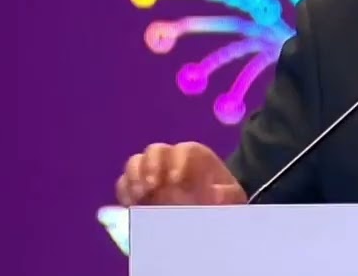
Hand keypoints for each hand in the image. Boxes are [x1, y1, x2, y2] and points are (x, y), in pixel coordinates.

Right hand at [115, 142, 247, 205]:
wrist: (211, 208)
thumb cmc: (222, 196)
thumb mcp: (233, 196)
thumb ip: (228, 195)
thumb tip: (216, 195)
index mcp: (195, 156)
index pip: (185, 150)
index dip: (179, 162)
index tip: (177, 180)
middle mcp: (171, 159)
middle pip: (156, 150)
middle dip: (152, 166)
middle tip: (153, 186)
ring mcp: (152, 172)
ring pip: (136, 162)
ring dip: (134, 177)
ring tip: (140, 195)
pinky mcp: (139, 189)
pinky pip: (124, 183)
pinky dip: (125, 191)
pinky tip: (131, 205)